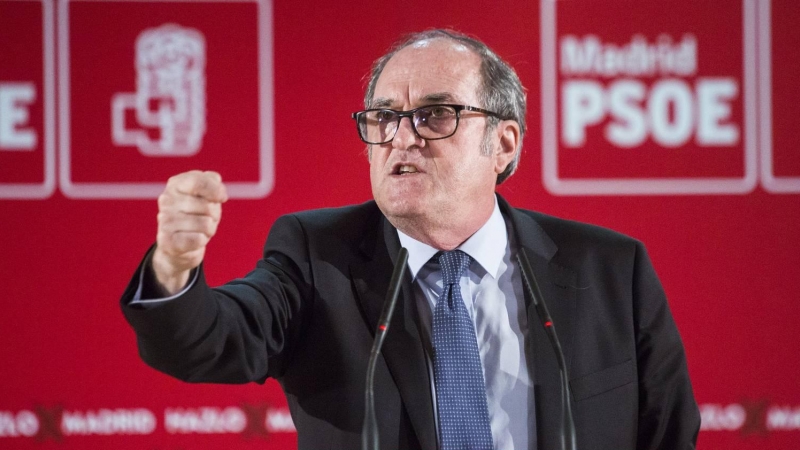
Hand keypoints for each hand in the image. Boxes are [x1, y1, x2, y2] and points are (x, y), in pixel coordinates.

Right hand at [151, 170, 227, 293]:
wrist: (180, 244)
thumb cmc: (197, 214)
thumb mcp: (206, 195)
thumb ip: (212, 183)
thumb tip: (219, 191)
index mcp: (176, 184)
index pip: (198, 182)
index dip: (215, 190)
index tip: (222, 198)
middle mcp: (167, 200)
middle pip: (207, 206)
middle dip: (214, 214)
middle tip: (205, 218)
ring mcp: (165, 220)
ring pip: (205, 224)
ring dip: (209, 229)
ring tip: (198, 230)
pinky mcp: (167, 241)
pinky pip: (197, 239)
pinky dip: (201, 241)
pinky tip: (193, 240)